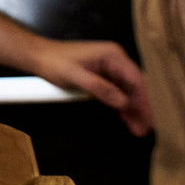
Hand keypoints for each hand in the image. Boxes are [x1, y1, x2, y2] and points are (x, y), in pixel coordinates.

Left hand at [26, 37, 152, 135]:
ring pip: (128, 92)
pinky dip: (123, 106)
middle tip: (145, 128)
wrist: (38, 57)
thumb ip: (99, 88)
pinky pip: (118, 92)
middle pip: (135, 87)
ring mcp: (110, 68)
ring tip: (138, 129)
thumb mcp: (75, 76)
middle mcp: (115, 60)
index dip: (142, 100)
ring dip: (133, 110)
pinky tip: (126, 119)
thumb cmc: (53, 62)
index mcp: (112, 55)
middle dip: (140, 108)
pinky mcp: (103, 76)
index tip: (146, 117)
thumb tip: (122, 102)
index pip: (135, 79)